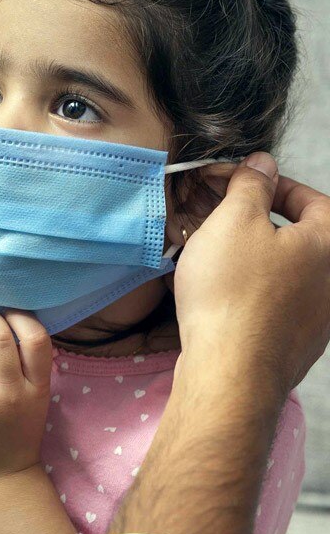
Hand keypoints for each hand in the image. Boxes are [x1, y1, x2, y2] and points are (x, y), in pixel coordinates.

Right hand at [170, 153, 329, 398]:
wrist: (231, 370)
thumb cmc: (233, 292)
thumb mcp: (233, 220)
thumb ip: (250, 185)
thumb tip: (262, 163)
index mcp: (329, 243)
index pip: (312, 198)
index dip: (273, 185)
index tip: (239, 184)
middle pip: (302, 235)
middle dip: (261, 221)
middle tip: (221, 217)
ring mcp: (321, 316)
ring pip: (288, 269)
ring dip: (256, 256)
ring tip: (215, 255)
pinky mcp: (299, 343)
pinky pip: (279, 302)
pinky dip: (255, 289)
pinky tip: (223, 294)